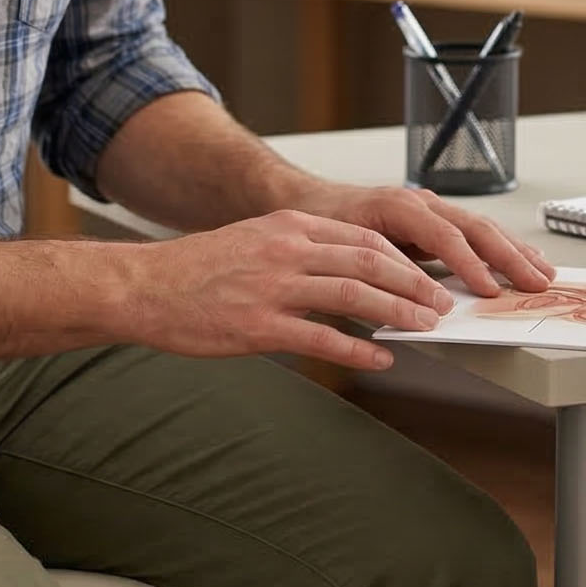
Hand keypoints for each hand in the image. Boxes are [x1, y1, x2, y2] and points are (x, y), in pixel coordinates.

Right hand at [109, 211, 452, 372]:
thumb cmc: (198, 270)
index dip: (404, 260)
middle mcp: (287, 251)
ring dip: (398, 313)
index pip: (364, 239)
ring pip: (355, 296)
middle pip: (370, 263)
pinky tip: (380, 359)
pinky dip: (358, 349)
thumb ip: (300, 252)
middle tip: (440, 305)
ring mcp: (274, 288)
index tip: (428, 276)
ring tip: (424, 328)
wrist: (145, 287)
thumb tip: (347, 272)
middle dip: (414, 285)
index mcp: (288, 227)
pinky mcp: (258, 326)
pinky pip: (321, 337)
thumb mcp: (256, 241)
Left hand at [304, 181, 555, 298]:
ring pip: (482, 228)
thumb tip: (408, 301)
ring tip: (542, 272)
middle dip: (509, 256)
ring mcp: (431, 209)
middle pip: (475, 227)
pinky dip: (501, 248)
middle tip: (536, 282)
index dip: (470, 263)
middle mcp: (421, 203)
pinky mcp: (434, 222)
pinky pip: (474, 233)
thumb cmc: (321, 222)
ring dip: (514, 251)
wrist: (308, 201)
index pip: (444, 235)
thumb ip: (375, 272)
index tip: (489, 289)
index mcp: (399, 206)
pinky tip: (520, 260)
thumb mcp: (341, 249)